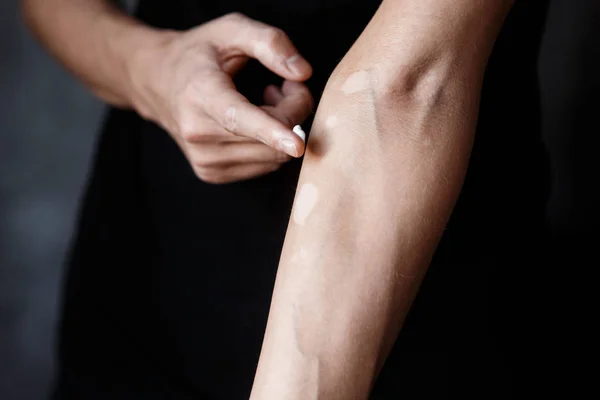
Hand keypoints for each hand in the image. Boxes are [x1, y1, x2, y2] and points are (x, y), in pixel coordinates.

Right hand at [127, 13, 312, 182]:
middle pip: (269, 139)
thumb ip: (270, 43)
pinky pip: (264, 166)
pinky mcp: (211, 173)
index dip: (271, 131)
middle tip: (282, 87)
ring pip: (273, 157)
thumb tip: (303, 73)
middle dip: (292, 112)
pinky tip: (254, 124)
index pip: (239, 117)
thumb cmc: (199, 54)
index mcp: (201, 94)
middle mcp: (198, 133)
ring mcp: (204, 159)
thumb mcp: (231, 30)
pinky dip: (269, 146)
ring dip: (282, 130)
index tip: (296, 145)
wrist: (157, 82)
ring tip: (263, 103)